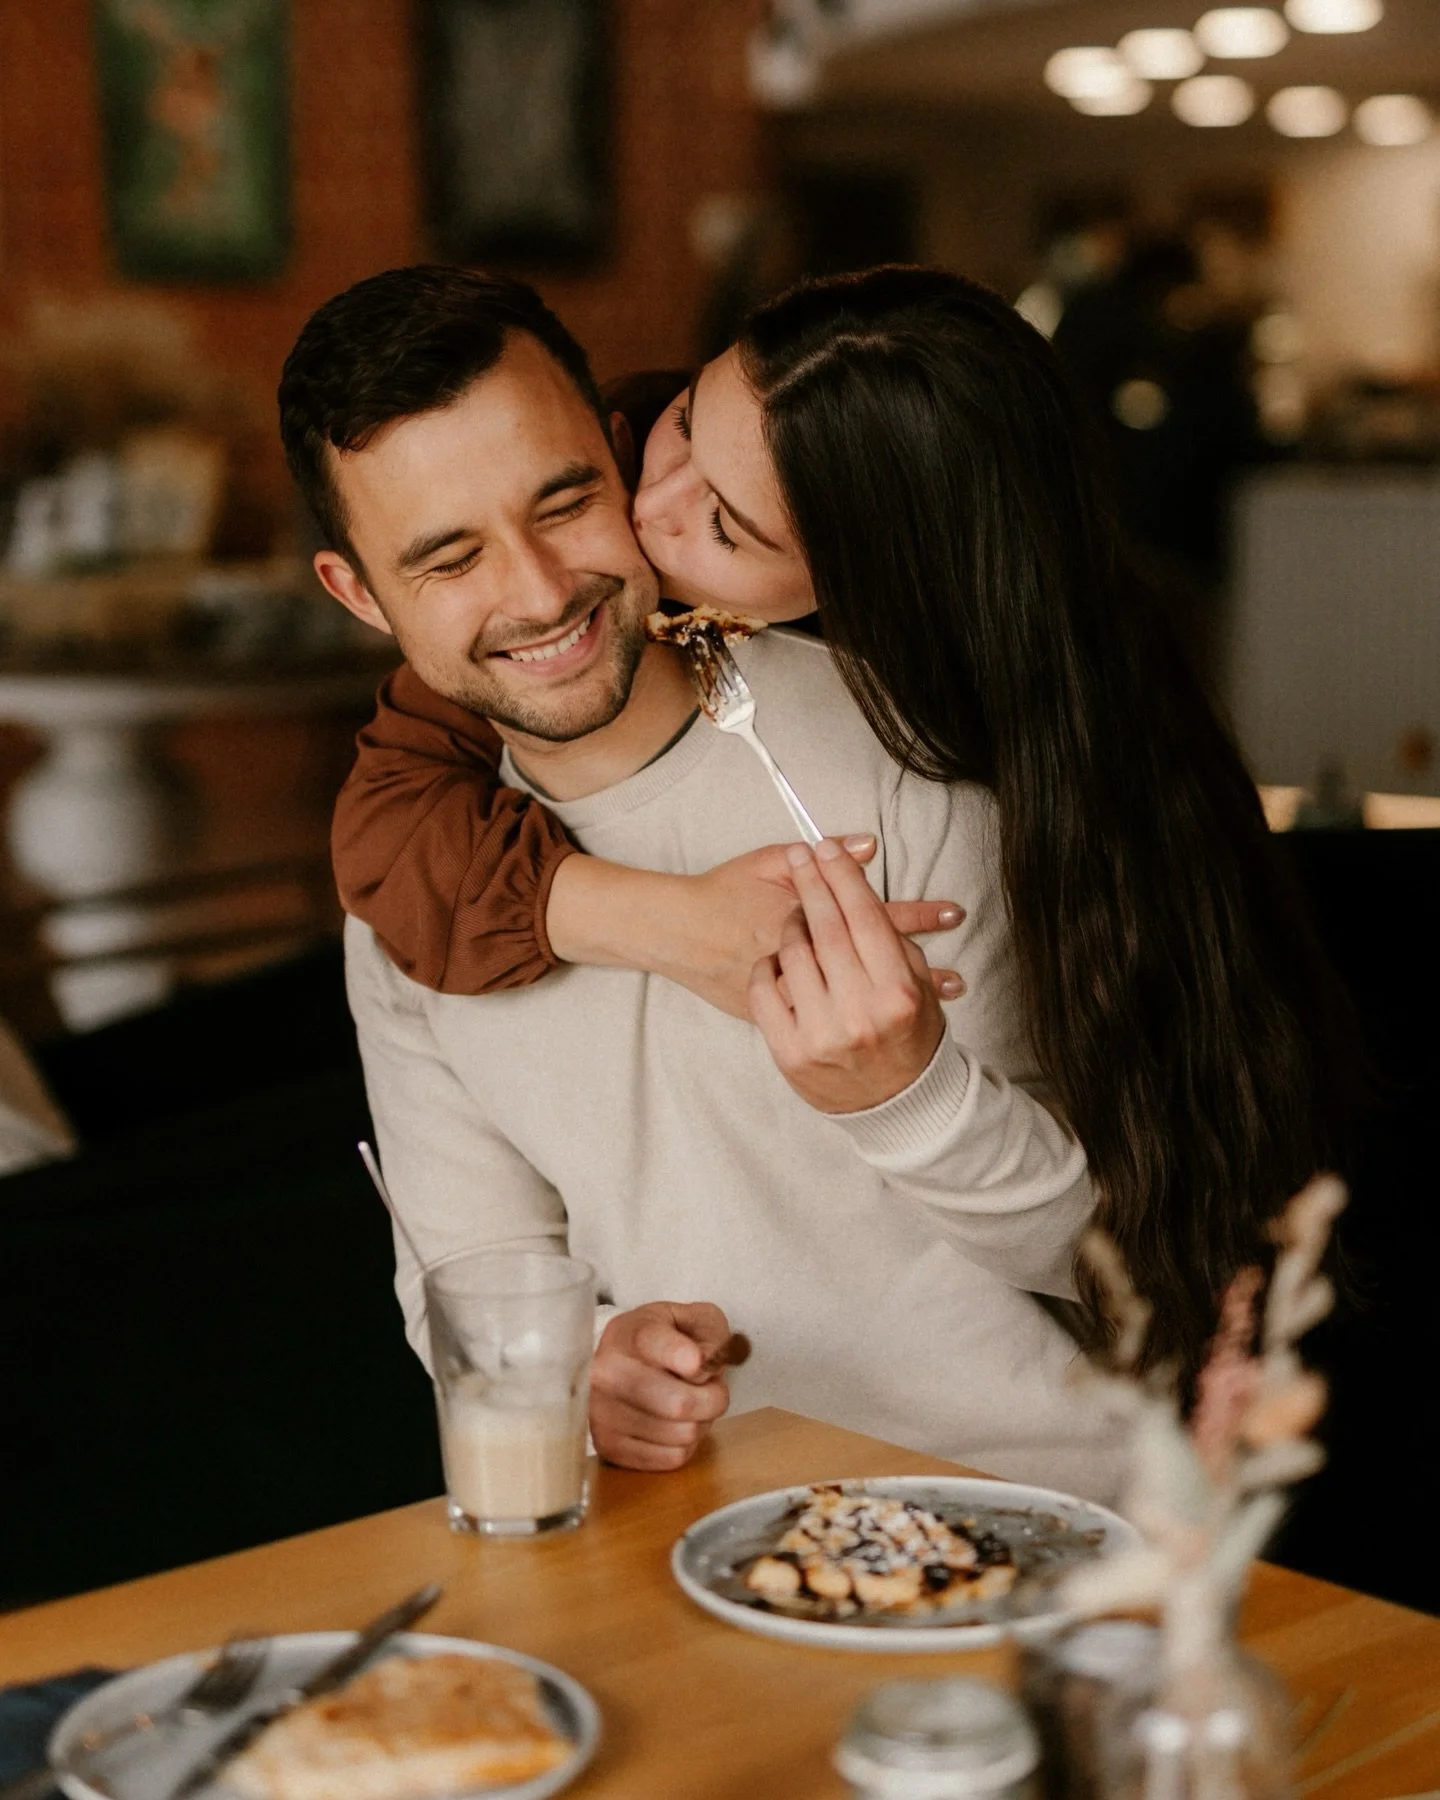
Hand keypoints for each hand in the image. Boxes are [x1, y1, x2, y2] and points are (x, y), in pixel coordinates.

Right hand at [589, 1300, 732, 1469]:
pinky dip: (684, 1444)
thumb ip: (710, 1332)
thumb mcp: (694, 1319)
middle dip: (713, 1398)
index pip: (655, 1344)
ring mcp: (602, 1412)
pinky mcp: (608, 1447)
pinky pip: (672, 1458)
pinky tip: (673, 1424)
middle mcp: (607, 1372)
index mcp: (629, 1333)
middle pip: (680, 1403)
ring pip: (683, 1433)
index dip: (686, 1357)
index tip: (699, 1363)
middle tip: (712, 1389)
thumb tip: (707, 1364)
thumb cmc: (664, 1340)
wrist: (621, 1363)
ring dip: (700, 1422)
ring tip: (690, 1404)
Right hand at [653, 837, 964, 1019]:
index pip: (874, 916)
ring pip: (859, 994)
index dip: (916, 916)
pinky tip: (893, 1027)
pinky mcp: (782, 1018)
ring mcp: (796, 993)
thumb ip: (814, 857)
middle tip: (960, 978)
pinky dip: (864, 1016)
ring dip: (902, 995)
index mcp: (812, 918)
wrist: (677, 935)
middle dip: (922, 967)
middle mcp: (808, 960)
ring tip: (942, 999)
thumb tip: (867, 847)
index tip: (953, 915)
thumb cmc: (723, 894)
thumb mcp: (766, 863)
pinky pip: (831, 1019)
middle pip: (875, 961)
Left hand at [748, 839, 947, 1113]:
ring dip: (791, 925)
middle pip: (826, 927)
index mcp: (897, 993)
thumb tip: (864, 889)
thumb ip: (899, 940)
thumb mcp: (919, 990)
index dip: (843, 877)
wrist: (895, 1107)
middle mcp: (860, 1013)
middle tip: (803, 858)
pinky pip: (766, 990)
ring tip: (797, 915)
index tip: (828, 848)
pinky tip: (777, 956)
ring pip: (793, 954)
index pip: (865, 917)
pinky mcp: (789, 1052)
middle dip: (812, 884)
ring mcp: (821, 1034)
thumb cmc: (909, 1040)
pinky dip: (768, 966)